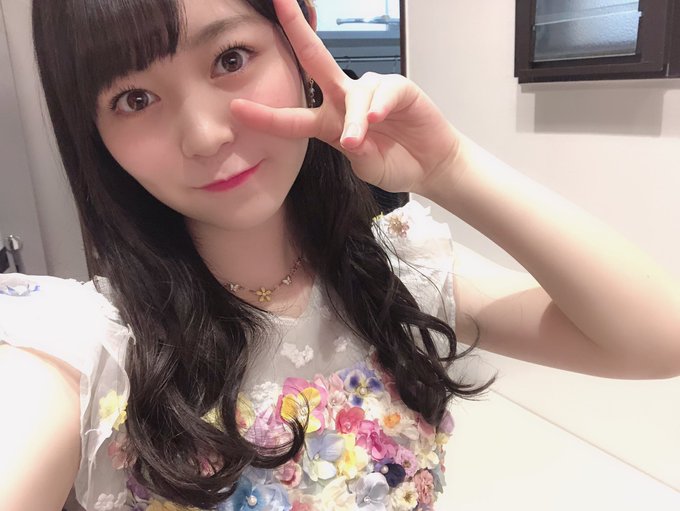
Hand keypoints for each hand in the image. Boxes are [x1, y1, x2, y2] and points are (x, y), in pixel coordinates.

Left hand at [230, 0, 460, 194]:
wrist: (431, 166)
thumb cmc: (396, 163)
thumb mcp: (367, 167)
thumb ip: (355, 153)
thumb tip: (350, 136)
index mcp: (329, 122)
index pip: (292, 118)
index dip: (266, 115)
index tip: (237, 110)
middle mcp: (345, 100)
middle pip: (316, 60)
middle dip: (296, 30)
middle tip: (281, 3)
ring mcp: (371, 92)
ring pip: (353, 94)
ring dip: (353, 118)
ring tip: (356, 141)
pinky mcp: (399, 88)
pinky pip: (383, 92)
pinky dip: (377, 105)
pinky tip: (375, 119)